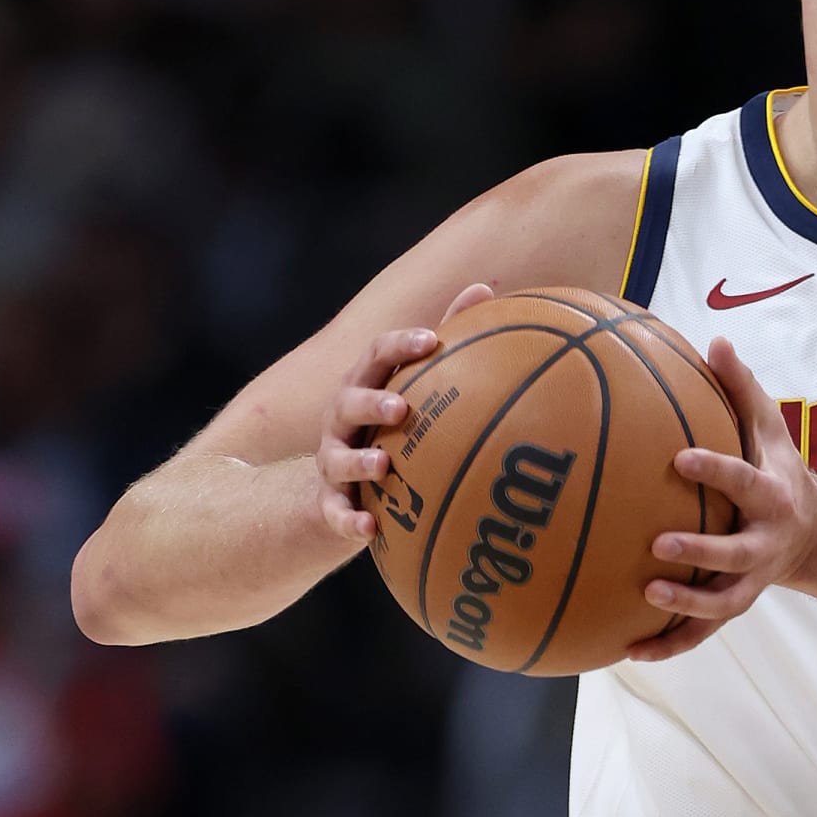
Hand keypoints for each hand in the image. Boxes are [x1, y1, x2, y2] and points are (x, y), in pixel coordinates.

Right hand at [315, 283, 494, 541]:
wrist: (339, 487)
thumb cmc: (389, 424)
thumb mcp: (413, 383)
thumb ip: (448, 337)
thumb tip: (486, 287)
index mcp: (366, 384)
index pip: (377, 355)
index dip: (401, 346)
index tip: (431, 340)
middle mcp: (341, 419)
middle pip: (349, 401)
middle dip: (373, 401)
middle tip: (402, 406)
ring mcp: (332, 461)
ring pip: (337, 458)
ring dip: (359, 461)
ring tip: (384, 465)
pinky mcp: (330, 504)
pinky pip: (335, 515)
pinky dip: (348, 521)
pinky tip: (369, 530)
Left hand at [626, 336, 816, 661]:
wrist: (814, 534)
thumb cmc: (778, 468)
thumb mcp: (769, 428)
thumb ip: (741, 387)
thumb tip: (713, 338)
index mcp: (771, 495)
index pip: (743, 480)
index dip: (715, 471)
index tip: (679, 459)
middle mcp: (765, 543)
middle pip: (736, 553)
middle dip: (701, 551)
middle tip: (658, 543)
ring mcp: (751, 580)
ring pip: (722, 602)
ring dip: (686, 604)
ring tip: (646, 596)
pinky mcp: (735, 605)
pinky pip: (701, 632)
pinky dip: (667, 644)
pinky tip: (627, 651)